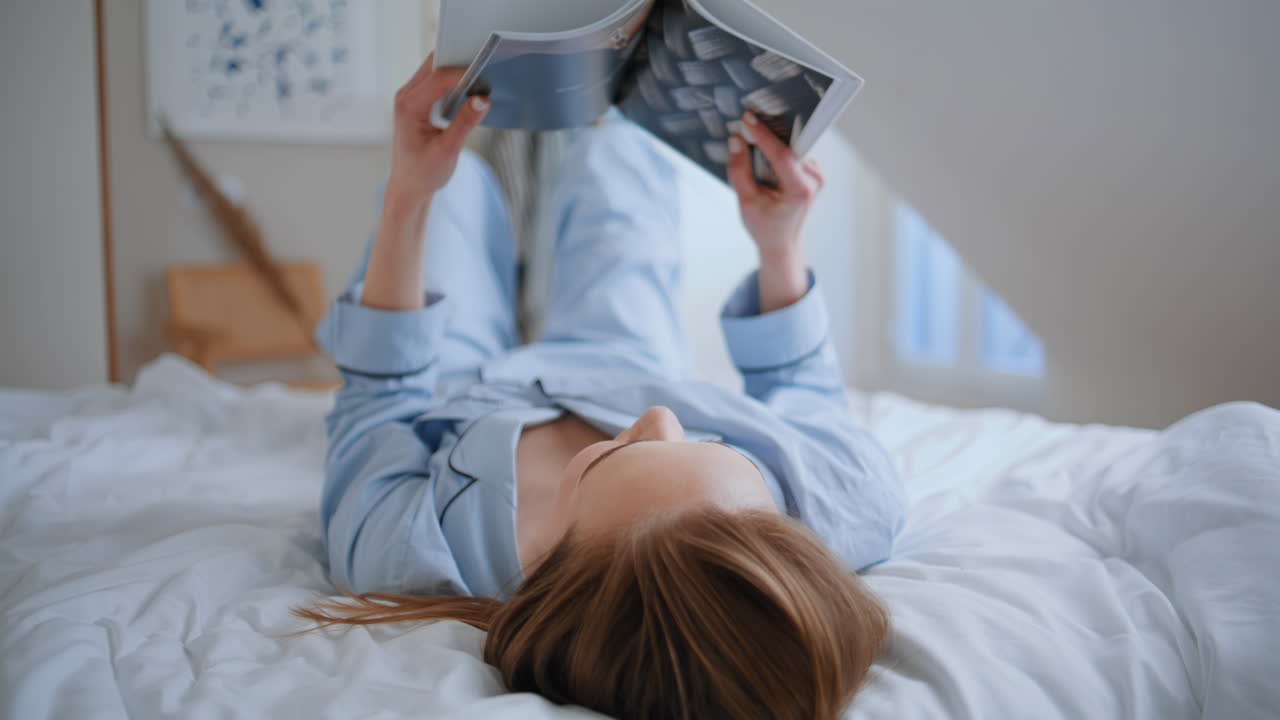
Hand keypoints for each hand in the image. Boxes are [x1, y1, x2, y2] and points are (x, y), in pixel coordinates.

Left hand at [385, 53, 489, 211]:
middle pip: (435, 64)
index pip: (439, 77)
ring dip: (457, 71)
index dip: (464, 73)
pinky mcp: (418, 100)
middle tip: (485, 69)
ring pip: (436, 68)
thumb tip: (483, 99)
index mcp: (409, 107)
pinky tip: (470, 91)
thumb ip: (465, 123)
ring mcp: (410, 96)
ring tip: (480, 80)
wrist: (409, 186)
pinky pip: (437, 80)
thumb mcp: (448, 151)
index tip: (486, 78)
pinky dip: (454, 81)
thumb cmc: (424, 173)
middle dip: (459, 63)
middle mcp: (406, 97)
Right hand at [726, 112, 824, 261]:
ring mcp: (816, 174)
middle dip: (767, 135)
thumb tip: (736, 141)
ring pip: (791, 147)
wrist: (781, 242)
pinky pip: (793, 152)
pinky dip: (777, 150)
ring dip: (772, 142)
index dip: (763, 134)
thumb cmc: (765, 227)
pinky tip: (764, 154)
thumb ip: (739, 171)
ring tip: (752, 138)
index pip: (781, 154)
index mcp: (800, 190)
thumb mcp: (746, 202)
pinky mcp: (812, 171)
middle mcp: (814, 179)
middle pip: (788, 147)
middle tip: (747, 122)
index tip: (748, 118)